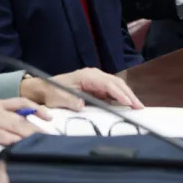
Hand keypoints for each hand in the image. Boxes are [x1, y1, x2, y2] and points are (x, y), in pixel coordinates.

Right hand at [0, 98, 49, 144]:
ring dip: (30, 136)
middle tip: (51, 138)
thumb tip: (19, 123)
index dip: (37, 109)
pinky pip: (2, 137)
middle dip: (38, 129)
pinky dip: (14, 142)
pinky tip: (22, 147)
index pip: (21, 102)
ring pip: (15, 128)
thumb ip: (0, 115)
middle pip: (22, 119)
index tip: (49, 117)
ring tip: (42, 143)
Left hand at [20, 68, 143, 109]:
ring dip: (127, 96)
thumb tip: (81, 104)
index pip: (107, 84)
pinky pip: (112, 91)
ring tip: (138, 107)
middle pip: (116, 83)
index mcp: (86, 76)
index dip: (119, 93)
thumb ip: (68, 100)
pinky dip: (121, 98)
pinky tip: (128, 106)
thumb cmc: (51, 91)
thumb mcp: (57, 97)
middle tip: (139, 107)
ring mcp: (96, 81)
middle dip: (128, 95)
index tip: (128, 103)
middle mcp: (94, 75)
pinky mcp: (96, 87)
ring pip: (116, 86)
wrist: (43, 88)